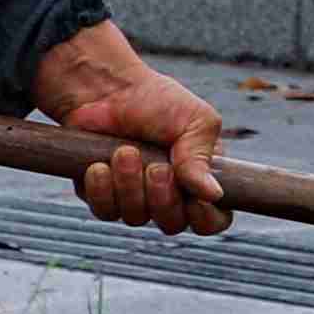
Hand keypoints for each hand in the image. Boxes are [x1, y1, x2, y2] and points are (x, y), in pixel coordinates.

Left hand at [30, 23, 231, 235]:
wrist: (105, 89)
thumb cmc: (155, 101)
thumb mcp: (194, 120)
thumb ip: (202, 157)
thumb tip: (214, 194)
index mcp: (199, 178)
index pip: (213, 220)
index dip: (205, 218)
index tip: (194, 199)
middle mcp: (169, 194)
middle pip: (172, 224)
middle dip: (163, 197)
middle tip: (156, 167)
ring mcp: (134, 198)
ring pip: (136, 218)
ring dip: (129, 185)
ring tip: (125, 151)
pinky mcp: (103, 196)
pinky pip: (105, 212)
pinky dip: (102, 189)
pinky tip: (99, 165)